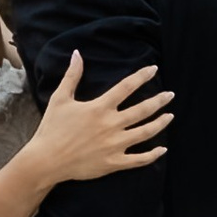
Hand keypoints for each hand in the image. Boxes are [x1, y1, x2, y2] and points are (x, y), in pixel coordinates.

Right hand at [33, 48, 172, 187]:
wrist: (46, 160)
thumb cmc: (52, 128)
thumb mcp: (60, 98)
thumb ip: (72, 76)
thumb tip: (77, 53)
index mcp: (100, 108)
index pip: (127, 87)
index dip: (142, 76)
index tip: (154, 69)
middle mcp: (111, 125)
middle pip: (143, 110)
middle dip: (159, 101)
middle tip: (170, 95)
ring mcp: (115, 145)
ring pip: (145, 133)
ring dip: (161, 123)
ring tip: (170, 116)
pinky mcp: (114, 163)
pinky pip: (139, 160)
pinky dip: (153, 155)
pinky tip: (163, 149)